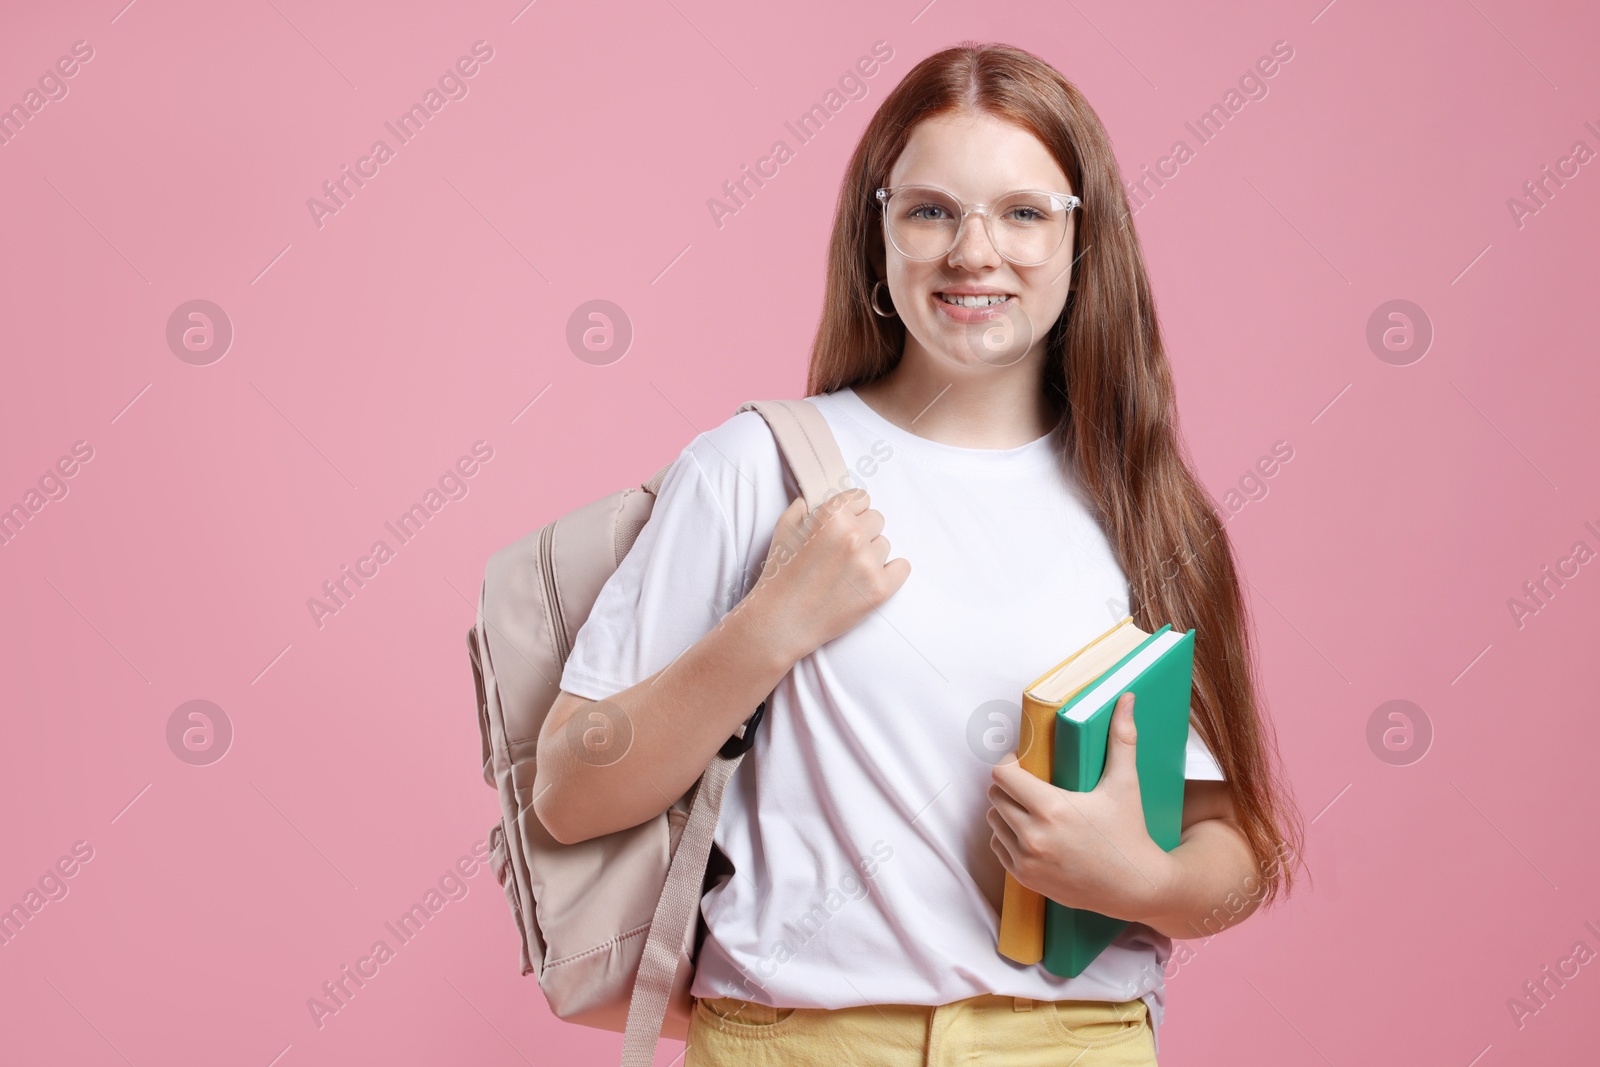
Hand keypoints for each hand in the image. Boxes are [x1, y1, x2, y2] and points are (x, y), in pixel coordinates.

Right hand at [738, 488, 909, 663]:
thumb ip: (807, 504)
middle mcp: (853, 536)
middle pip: (877, 520)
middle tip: (842, 551)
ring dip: (870, 554)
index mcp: (832, 515)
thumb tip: (823, 496)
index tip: (843, 525)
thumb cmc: (780, 574)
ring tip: (846, 571)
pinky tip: (870, 578)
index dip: (851, 512)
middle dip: (861, 531)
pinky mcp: (880, 589)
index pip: (862, 498)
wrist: (782, 621)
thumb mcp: (784, 526)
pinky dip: (890, 572)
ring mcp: (868, 564)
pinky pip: (902, 567)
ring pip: (885, 545)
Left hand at [987, 692, 1174, 923]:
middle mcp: (1033, 836)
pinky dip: (1008, 836)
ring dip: (1006, 811)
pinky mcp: (1025, 878)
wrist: (1136, 887)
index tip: (1022, 761)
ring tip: (1030, 806)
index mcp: (1052, 808)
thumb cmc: (1130, 832)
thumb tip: (1126, 698)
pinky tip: (1030, 831)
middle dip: (1008, 785)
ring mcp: (1027, 860)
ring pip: (994, 821)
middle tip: (1029, 782)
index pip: (1002, 775)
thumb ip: (1122, 738)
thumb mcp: (1125, 784)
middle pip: (994, 796)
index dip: (1008, 763)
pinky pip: (998, 847)